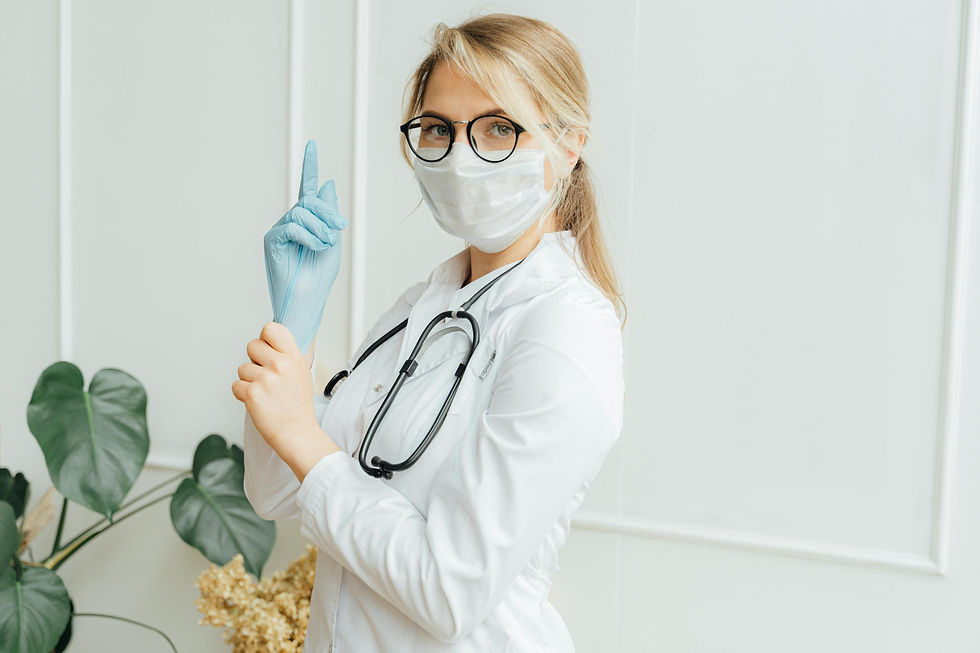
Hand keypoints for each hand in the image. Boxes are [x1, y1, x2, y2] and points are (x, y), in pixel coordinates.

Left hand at [232, 321, 317, 447]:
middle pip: (252, 345)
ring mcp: (265, 379)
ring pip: (242, 368)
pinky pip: (236, 385)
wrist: (297, 433)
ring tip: (265, 393)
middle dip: (254, 360)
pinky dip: (243, 394)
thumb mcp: (302, 373)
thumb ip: (287, 355)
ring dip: (249, 380)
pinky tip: (258, 401)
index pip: (271, 329)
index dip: (265, 338)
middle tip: (266, 376)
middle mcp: (280, 365)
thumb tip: (271, 342)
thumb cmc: (298, 406)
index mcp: (294, 357)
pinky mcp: (252, 394)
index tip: (268, 349)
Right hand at [264, 139, 346, 354]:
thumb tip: (328, 184)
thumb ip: (329, 213)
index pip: (307, 189)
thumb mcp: (333, 241)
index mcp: (306, 222)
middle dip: (328, 214)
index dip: (309, 166)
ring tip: (324, 246)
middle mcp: (290, 223)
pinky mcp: (272, 241)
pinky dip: (307, 236)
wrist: (308, 301)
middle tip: (337, 231)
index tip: (311, 145)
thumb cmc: (320, 277)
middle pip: (309, 201)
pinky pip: (292, 226)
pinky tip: (313, 248)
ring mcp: (279, 231)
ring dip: (320, 229)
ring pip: (302, 212)